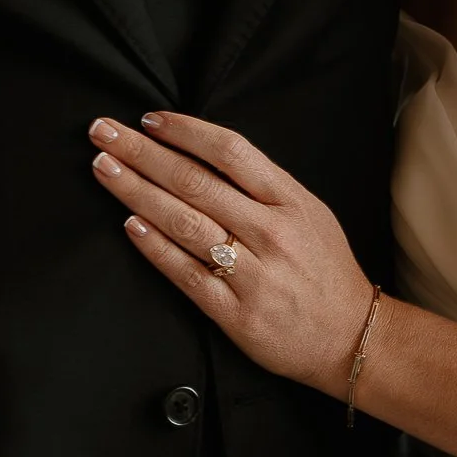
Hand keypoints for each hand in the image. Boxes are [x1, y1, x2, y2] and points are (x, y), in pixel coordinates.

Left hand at [90, 111, 376, 394]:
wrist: (352, 337)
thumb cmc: (325, 270)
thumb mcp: (309, 213)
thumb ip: (263, 186)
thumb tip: (203, 154)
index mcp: (289, 201)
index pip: (230, 151)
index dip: (185, 131)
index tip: (148, 119)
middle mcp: (270, 232)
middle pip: (195, 182)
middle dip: (142, 153)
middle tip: (104, 132)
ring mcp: (253, 273)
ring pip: (185, 223)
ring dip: (137, 192)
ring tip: (103, 169)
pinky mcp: (236, 313)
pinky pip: (187, 274)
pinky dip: (156, 248)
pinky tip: (129, 225)